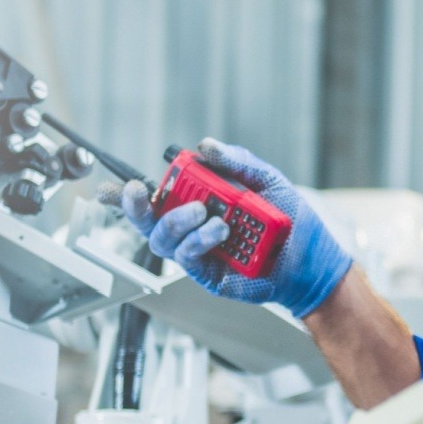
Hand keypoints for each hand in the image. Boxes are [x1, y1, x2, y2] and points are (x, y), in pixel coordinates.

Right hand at [109, 138, 352, 317]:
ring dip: (178, 223)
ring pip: (164, 242)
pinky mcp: (211, 276)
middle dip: (136, 208)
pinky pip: (190, 259)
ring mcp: (200, 254)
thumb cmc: (291, 221)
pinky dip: (200, 241)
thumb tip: (204, 147)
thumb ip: (237, 163)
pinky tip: (220, 231)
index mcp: (200, 203)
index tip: (108, 187)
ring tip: (208, 214)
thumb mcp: (267, 181)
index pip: (156, 199)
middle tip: (139, 191)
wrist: (314, 259)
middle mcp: (194, 229)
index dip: (125, 196)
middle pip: (148, 222)